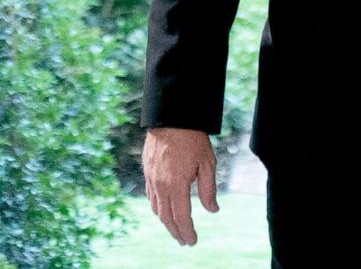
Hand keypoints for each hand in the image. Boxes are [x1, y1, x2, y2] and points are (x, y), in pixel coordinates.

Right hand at [143, 126, 219, 244]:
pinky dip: (158, 208)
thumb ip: (209, 189)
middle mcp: (161, 185)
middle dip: (176, 232)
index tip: (193, 241)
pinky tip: (164, 210)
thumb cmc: (193, 139)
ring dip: (166, 222)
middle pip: (166, 217)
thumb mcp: (208, 163)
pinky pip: (151, 197)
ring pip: (157, 209)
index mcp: (176, 185)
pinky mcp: (147, 172)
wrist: (171, 118)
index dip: (187, 231)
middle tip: (185, 241)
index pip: (181, 216)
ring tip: (176, 229)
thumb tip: (212, 210)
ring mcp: (152, 179)